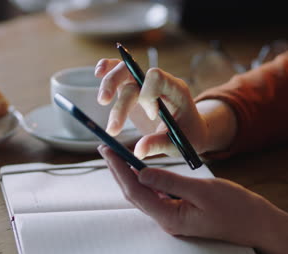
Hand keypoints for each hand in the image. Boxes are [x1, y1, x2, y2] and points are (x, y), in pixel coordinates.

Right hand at [95, 59, 235, 158]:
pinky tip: (98, 72)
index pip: (157, 78)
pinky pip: (118, 71)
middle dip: (119, 89)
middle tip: (107, 108)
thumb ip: (157, 144)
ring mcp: (143, 83)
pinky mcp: (132, 88)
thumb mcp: (178, 143)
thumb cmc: (187, 135)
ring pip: (123, 71)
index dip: (149, 95)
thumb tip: (137, 151)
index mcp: (175, 89)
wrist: (188, 130)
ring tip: (102, 102)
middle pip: (134, 73)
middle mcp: (158, 82)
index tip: (152, 116)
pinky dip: (107, 68)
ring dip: (109, 83)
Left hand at [97, 144, 287, 253]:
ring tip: (117, 156)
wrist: (257, 223)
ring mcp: (172, 217)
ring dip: (129, 175)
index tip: (107, 151)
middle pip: (134, 194)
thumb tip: (140, 173)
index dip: (119, 170)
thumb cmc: (236, 208)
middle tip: (105, 149)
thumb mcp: (203, 190)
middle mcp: (167, 220)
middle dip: (118, 171)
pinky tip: (140, 168)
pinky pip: (155, 194)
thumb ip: (170, 182)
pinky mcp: (179, 211)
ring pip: (143, 194)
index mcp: (170, 218)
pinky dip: (145, 180)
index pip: (135, 191)